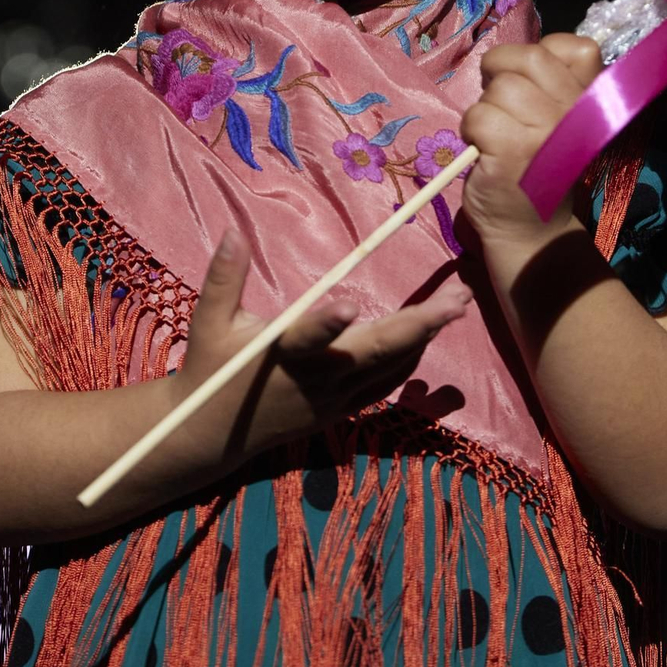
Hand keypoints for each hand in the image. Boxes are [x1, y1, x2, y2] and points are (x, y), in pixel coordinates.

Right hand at [177, 229, 471, 471]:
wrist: (215, 435)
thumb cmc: (212, 370)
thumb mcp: (209, 323)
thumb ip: (224, 278)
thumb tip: (233, 230)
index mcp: (282, 355)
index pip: (306, 340)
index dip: (326, 325)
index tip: (348, 304)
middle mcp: (316, 379)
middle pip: (378, 353)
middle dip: (422, 325)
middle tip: (458, 298)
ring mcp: (334, 398)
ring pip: (391, 368)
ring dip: (425, 337)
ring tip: (455, 304)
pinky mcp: (341, 409)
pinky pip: (386, 384)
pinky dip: (410, 358)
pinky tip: (427, 335)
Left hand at [458, 33, 602, 247]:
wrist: (530, 228)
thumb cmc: (537, 167)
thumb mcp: (559, 120)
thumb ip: (551, 82)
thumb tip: (513, 55)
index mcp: (590, 101)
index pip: (574, 47)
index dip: (539, 55)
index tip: (531, 85)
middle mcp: (575, 113)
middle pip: (529, 58)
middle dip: (500, 72)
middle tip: (499, 103)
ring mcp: (546, 132)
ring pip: (500, 87)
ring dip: (486, 107)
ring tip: (495, 134)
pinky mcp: (512, 151)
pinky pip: (478, 114)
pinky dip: (470, 129)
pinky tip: (484, 150)